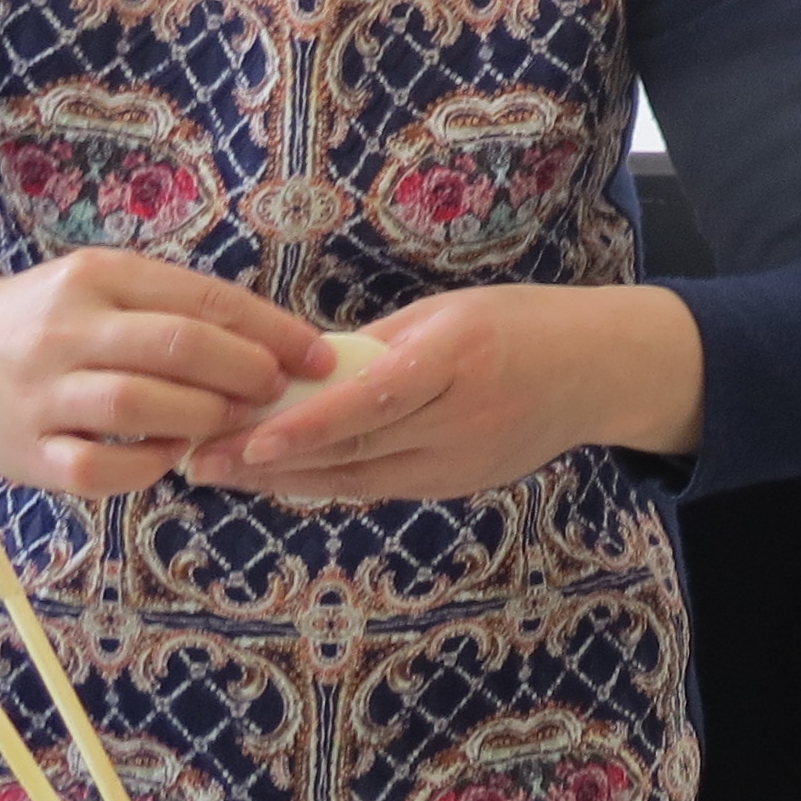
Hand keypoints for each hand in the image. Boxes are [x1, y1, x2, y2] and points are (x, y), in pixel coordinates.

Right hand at [0, 249, 327, 498]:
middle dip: (246, 373)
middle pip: (177, 348)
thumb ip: (177, 309)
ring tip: (232, 424)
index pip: (202, 300)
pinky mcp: (26, 453)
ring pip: (139, 405)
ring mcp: (42, 392)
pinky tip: (170, 457)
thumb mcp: (106, 287)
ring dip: (203, 418)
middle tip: (278, 393)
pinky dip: (148, 465)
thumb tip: (279, 343)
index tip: (317, 356)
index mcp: (99, 275)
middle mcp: (67, 328)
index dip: (271, 331)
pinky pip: (99, 468)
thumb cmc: (52, 322)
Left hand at [190, 283, 705, 503]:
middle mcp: (458, 419)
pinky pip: (383, 487)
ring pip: (360, 480)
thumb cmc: (520, 322)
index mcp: (456, 358)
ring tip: (223, 472)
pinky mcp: (460, 487)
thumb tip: (300, 367)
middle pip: (353, 452)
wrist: (600, 371)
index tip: (246, 439)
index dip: (304, 428)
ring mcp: (461, 463)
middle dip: (270, 461)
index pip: (369, 403)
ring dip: (288, 479)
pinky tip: (282, 477)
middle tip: (200, 460)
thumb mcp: (448, 312)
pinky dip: (330, 482)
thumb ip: (378, 346)